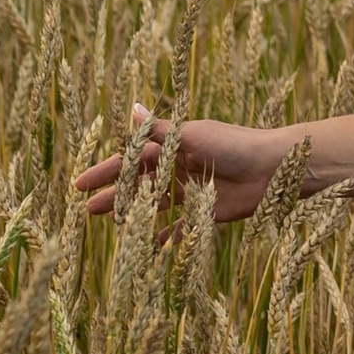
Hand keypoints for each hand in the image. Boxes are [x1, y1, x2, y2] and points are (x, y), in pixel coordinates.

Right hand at [74, 105, 292, 226]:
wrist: (274, 167)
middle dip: (114, 193)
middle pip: (141, 181)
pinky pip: (182, 224)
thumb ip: (158, 129)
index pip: (131, 158)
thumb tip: (130, 107)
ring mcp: (194, 189)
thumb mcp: (192, 136)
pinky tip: (149, 245)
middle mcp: (181, 166)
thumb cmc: (234, 144)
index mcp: (174, 145)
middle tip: (87, 209)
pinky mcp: (209, 211)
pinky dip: (166, 233)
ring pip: (157, 202)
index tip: (79, 184)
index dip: (106, 171)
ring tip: (112, 224)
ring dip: (135, 212)